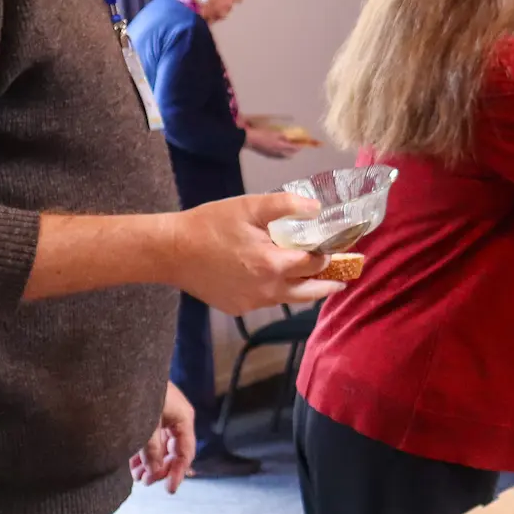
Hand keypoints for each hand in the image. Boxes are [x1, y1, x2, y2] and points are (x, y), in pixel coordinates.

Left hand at [129, 382, 196, 493]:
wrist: (127, 367)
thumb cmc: (141, 393)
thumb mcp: (147, 425)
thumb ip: (151, 451)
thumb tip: (154, 472)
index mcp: (183, 419)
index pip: (185, 453)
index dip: (177, 473)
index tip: (169, 490)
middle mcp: (177, 418)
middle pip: (173, 451)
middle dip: (160, 468)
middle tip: (145, 482)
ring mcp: (164, 416)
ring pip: (160, 446)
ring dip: (149, 462)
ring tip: (135, 475)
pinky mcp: (150, 414)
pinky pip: (151, 439)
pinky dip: (142, 452)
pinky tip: (131, 463)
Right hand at [169, 193, 345, 311]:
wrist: (171, 251)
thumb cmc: (210, 225)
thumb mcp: (249, 206)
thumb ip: (286, 205)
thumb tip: (317, 208)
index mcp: (272, 264)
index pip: (314, 263)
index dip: (327, 254)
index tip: (335, 248)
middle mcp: (267, 290)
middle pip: (309, 292)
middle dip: (328, 284)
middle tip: (342, 280)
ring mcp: (251, 302)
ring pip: (287, 299)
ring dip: (303, 290)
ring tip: (316, 282)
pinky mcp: (237, 308)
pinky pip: (265, 301)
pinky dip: (275, 291)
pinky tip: (273, 278)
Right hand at [244, 125, 301, 159]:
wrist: (249, 139)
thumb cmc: (262, 134)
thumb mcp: (274, 132)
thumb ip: (283, 136)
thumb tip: (290, 137)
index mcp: (280, 146)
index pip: (293, 148)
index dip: (299, 146)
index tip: (303, 144)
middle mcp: (277, 153)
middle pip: (289, 154)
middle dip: (294, 150)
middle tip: (296, 145)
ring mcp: (271, 155)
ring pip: (283, 156)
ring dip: (287, 152)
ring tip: (288, 148)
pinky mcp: (266, 155)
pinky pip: (277, 156)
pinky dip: (281, 153)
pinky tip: (279, 150)